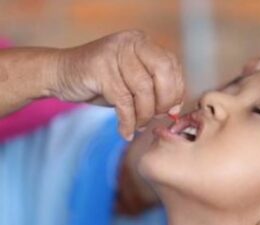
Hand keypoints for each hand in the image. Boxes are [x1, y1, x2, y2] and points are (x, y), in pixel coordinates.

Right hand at [52, 30, 184, 139]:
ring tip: (139, 126)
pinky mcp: (99, 68)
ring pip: (143, 89)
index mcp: (142, 43)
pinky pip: (123, 101)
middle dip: (164, 100)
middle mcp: (131, 43)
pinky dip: (127, 121)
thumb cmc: (102, 81)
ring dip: (144, 115)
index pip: (171, 65)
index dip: (176, 91)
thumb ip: (155, 89)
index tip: (172, 110)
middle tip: (156, 117)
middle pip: (162, 72)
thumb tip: (176, 108)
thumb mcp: (132, 81)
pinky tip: (126, 131)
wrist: (60, 73)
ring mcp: (114, 53)